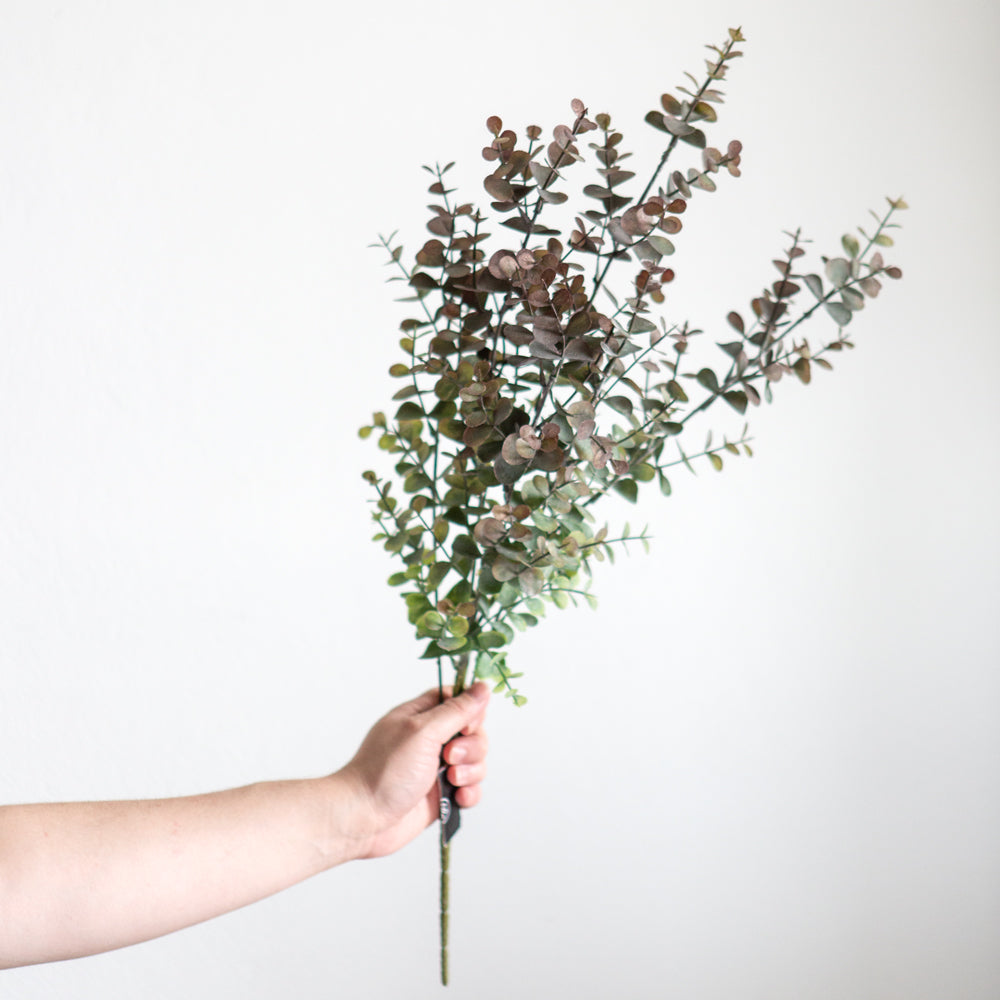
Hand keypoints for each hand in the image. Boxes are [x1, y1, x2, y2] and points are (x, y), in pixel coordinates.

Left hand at [338, 683, 489, 858]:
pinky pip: (471, 789)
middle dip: (471, 746)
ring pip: (475, 761)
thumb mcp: (423, 731)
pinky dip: (470, 793)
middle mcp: (430, 741)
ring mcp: (436, 769)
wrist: (363, 819)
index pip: (455, 700)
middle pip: (472, 732)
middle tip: (450, 757)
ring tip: (451, 780)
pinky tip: (457, 797)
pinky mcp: (441, 795)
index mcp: (420, 717)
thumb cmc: (383, 772)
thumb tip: (482, 687)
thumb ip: (456, 710)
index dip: (470, 709)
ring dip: (471, 771)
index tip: (467, 724)